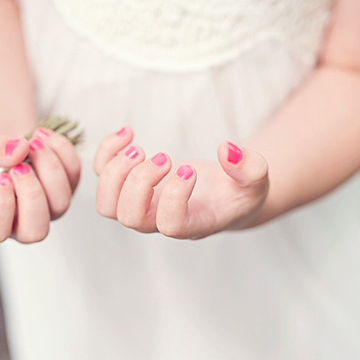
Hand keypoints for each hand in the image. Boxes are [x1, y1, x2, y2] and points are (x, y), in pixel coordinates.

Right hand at [0, 128, 80, 243]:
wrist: (7, 141)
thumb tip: (16, 150)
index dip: (0, 209)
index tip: (0, 179)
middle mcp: (23, 221)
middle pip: (36, 230)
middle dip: (31, 195)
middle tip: (20, 166)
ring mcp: (48, 207)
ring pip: (61, 203)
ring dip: (49, 169)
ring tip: (32, 142)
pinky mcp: (68, 187)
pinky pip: (73, 174)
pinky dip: (61, 151)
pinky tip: (42, 135)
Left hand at [93, 128, 268, 238]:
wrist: (225, 196)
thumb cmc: (241, 191)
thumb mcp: (257, 180)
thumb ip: (251, 168)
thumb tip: (227, 150)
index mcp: (194, 224)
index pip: (171, 226)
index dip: (174, 197)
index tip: (189, 169)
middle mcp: (162, 220)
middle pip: (130, 218)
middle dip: (139, 182)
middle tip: (163, 157)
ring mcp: (143, 206)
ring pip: (107, 206)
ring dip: (115, 173)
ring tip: (139, 149)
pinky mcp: (131, 187)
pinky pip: (102, 176)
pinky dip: (106, 152)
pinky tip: (127, 133)